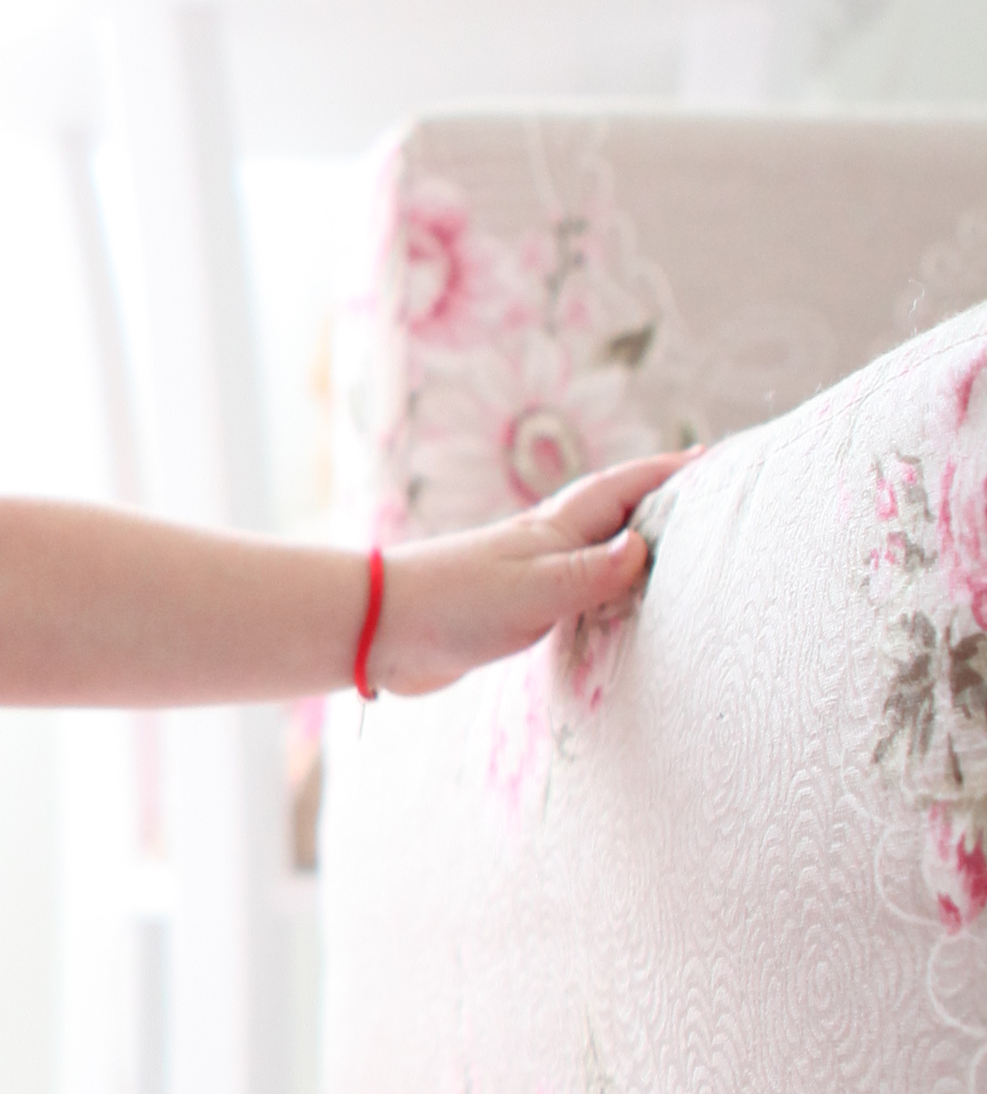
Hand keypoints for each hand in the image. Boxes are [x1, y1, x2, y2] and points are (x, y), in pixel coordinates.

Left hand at [374, 453, 686, 694]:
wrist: (380, 632)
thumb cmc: (452, 604)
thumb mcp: (531, 591)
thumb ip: (588, 574)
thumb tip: (644, 549)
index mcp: (555, 528)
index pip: (624, 488)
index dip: (668, 473)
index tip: (713, 461)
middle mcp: (548, 545)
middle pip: (617, 515)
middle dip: (661, 504)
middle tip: (709, 501)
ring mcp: (532, 575)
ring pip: (598, 554)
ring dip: (635, 548)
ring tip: (677, 551)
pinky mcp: (517, 610)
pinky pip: (579, 593)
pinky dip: (607, 592)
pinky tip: (616, 607)